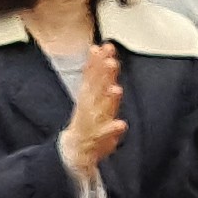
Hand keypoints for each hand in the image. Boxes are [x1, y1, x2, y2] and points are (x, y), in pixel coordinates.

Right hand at [58, 44, 126, 177]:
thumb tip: (98, 48)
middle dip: (103, 75)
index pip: (92, 75)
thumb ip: (95, 71)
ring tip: (116, 90)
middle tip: (109, 61)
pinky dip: (113, 129)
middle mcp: (91, 106)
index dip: (98, 61)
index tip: (103, 47)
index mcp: (89, 95)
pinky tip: (121, 124)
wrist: (75, 150)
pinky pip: (106, 133)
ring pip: (102, 109)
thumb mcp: (89, 93)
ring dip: (108, 100)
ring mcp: (94, 122)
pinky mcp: (99, 138)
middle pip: (97, 88)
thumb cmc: (87, 119)